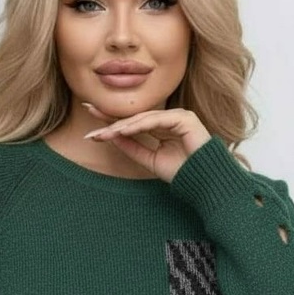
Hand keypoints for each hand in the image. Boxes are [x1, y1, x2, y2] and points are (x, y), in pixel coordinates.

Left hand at [82, 102, 210, 181]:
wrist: (204, 181)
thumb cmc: (182, 172)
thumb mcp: (150, 160)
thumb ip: (133, 147)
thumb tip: (111, 137)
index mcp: (163, 127)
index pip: (134, 122)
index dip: (112, 121)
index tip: (93, 123)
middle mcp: (170, 118)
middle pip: (136, 116)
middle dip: (111, 118)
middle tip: (89, 113)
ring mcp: (178, 116)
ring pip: (144, 118)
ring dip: (122, 125)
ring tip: (104, 132)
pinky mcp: (184, 118)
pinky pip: (156, 120)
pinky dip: (138, 125)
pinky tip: (122, 130)